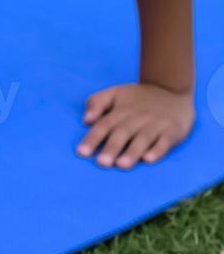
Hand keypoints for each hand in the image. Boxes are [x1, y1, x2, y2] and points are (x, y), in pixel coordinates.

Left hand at [76, 82, 194, 169]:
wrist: (170, 88)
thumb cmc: (137, 97)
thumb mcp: (114, 93)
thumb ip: (96, 103)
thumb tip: (85, 120)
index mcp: (120, 110)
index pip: (104, 125)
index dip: (92, 139)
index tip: (81, 153)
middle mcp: (137, 118)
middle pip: (122, 133)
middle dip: (111, 148)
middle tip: (101, 163)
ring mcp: (156, 125)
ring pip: (143, 139)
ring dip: (132, 152)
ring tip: (121, 165)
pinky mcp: (172, 131)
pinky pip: (165, 142)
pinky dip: (157, 151)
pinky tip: (148, 159)